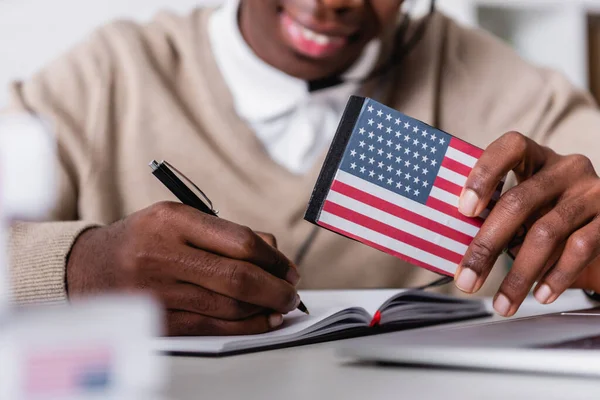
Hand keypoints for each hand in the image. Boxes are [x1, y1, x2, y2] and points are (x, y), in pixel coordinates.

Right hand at [66, 202, 300, 334]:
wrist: (90, 267)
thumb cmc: (144, 239)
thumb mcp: (180, 219)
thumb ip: (226, 233)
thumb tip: (275, 254)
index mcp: (172, 220)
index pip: (240, 241)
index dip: (273, 258)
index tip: (288, 267)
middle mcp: (162, 255)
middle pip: (238, 277)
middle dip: (276, 287)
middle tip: (292, 290)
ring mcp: (158, 292)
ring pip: (230, 305)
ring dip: (265, 308)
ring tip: (280, 304)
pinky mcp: (157, 321)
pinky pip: (213, 326)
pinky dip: (246, 325)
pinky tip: (262, 320)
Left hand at [454, 132, 599, 315]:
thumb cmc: (550, 218)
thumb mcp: (525, 208)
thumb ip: (498, 215)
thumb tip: (459, 250)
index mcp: (536, 158)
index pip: (511, 148)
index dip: (485, 173)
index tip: (464, 208)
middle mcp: (566, 169)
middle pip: (518, 202)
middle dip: (486, 246)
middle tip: (466, 278)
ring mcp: (591, 192)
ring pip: (546, 232)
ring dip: (518, 274)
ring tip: (502, 303)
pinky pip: (580, 247)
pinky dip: (556, 276)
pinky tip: (540, 294)